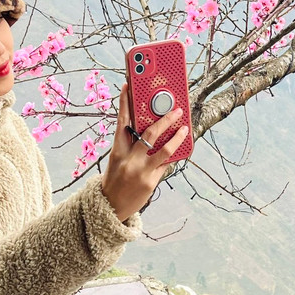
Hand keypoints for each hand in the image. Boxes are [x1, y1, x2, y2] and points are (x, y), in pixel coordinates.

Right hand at [99, 82, 188, 222]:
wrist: (109, 207)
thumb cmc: (114, 179)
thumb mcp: (116, 159)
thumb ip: (129, 144)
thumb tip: (148, 129)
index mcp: (117, 150)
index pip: (121, 122)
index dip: (124, 103)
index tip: (127, 86)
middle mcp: (129, 159)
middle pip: (150, 133)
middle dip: (166, 119)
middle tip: (177, 110)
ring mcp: (141, 171)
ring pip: (165, 149)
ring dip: (177, 137)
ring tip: (185, 128)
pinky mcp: (151, 182)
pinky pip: (165, 164)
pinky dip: (171, 156)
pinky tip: (179, 149)